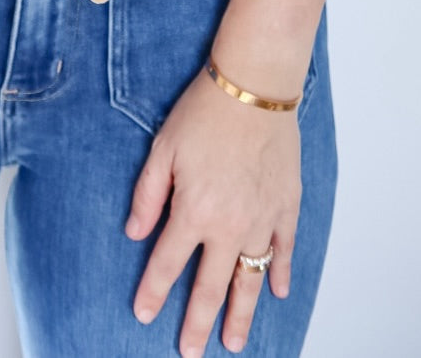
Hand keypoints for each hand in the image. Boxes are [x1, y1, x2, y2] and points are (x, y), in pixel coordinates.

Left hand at [125, 68, 300, 356]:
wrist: (254, 88)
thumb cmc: (204, 112)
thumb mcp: (162, 149)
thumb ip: (147, 196)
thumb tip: (134, 233)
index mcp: (194, 212)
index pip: (168, 264)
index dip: (153, 292)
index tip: (143, 315)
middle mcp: (229, 226)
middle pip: (210, 287)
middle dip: (197, 322)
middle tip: (189, 352)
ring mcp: (262, 220)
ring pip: (250, 280)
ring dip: (241, 314)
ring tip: (234, 342)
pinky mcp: (286, 207)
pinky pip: (283, 250)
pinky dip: (280, 273)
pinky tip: (277, 292)